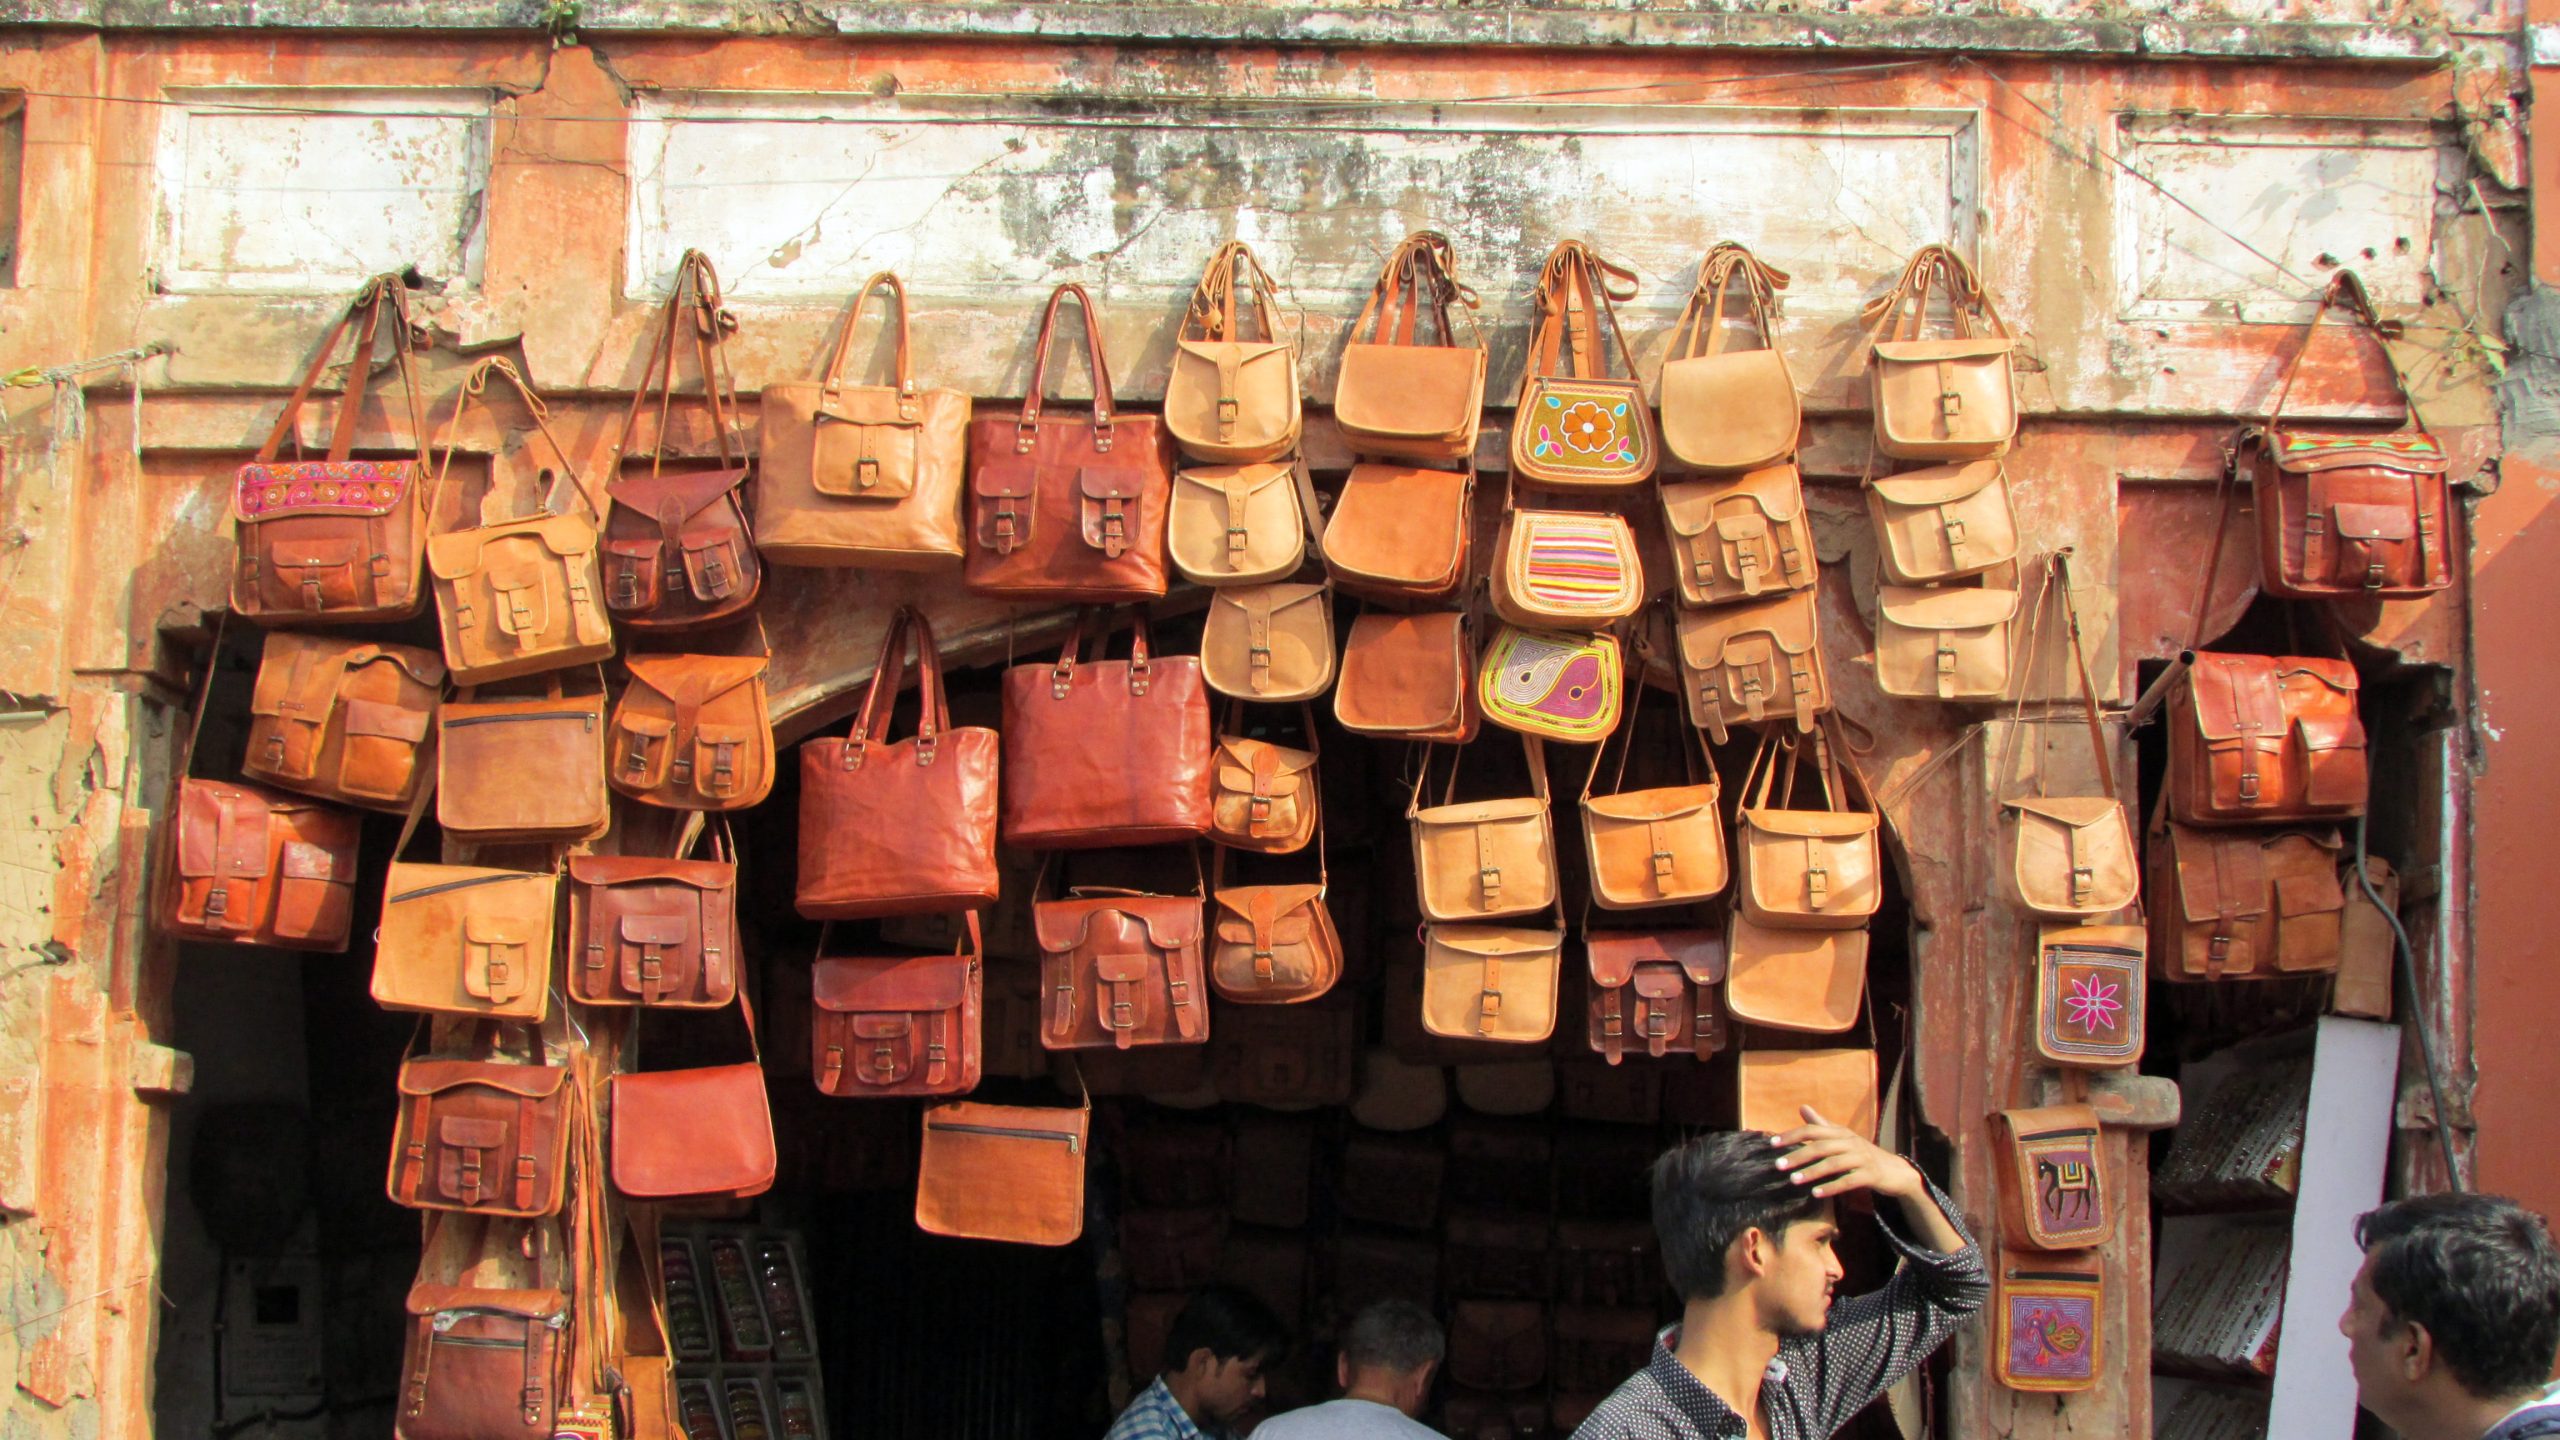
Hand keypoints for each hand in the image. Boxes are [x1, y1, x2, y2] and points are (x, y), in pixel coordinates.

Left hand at [1771, 1106, 1925, 1201]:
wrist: (1896, 1171)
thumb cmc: (1863, 1154)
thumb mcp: (1843, 1138)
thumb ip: (1822, 1126)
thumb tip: (1802, 1107)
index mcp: (1841, 1133)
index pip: (1813, 1130)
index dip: (1792, 1135)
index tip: (1772, 1144)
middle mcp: (1851, 1142)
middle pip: (1820, 1146)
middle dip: (1798, 1155)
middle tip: (1778, 1165)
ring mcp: (1862, 1158)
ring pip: (1833, 1164)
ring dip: (1812, 1172)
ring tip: (1793, 1180)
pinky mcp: (1871, 1175)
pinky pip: (1849, 1181)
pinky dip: (1831, 1187)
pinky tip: (1816, 1193)